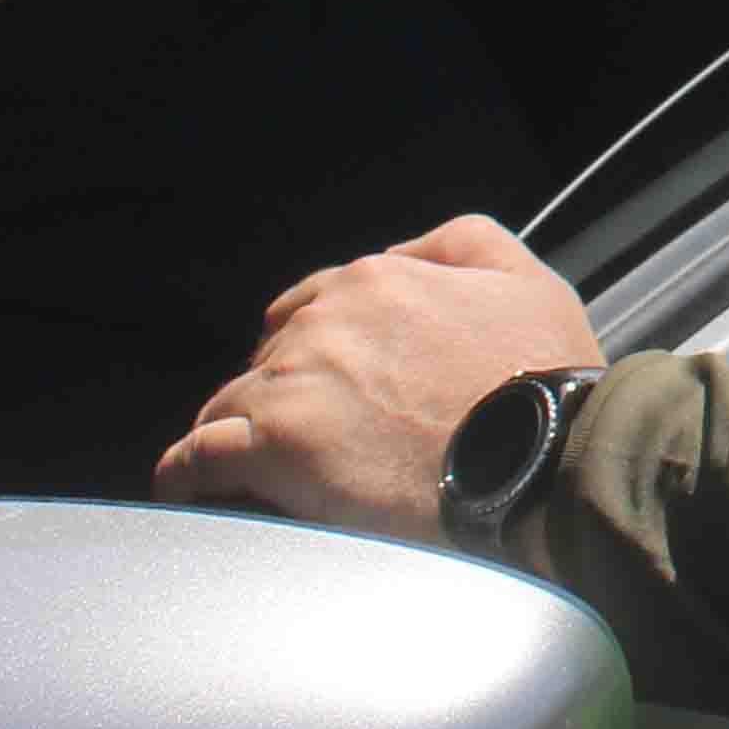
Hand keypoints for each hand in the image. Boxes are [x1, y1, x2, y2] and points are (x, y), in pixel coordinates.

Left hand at [157, 215, 604, 541]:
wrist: (544, 458)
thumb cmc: (544, 378)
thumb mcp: (523, 277)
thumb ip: (458, 244)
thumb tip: (401, 253)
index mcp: (376, 281)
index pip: (314, 307)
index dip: (317, 350)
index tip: (326, 385)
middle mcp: (324, 323)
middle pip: (271, 357)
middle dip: (282, 392)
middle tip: (308, 436)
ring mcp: (294, 385)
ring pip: (230, 401)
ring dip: (235, 429)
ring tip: (240, 468)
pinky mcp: (276, 449)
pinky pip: (200, 456)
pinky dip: (186, 470)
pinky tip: (184, 484)